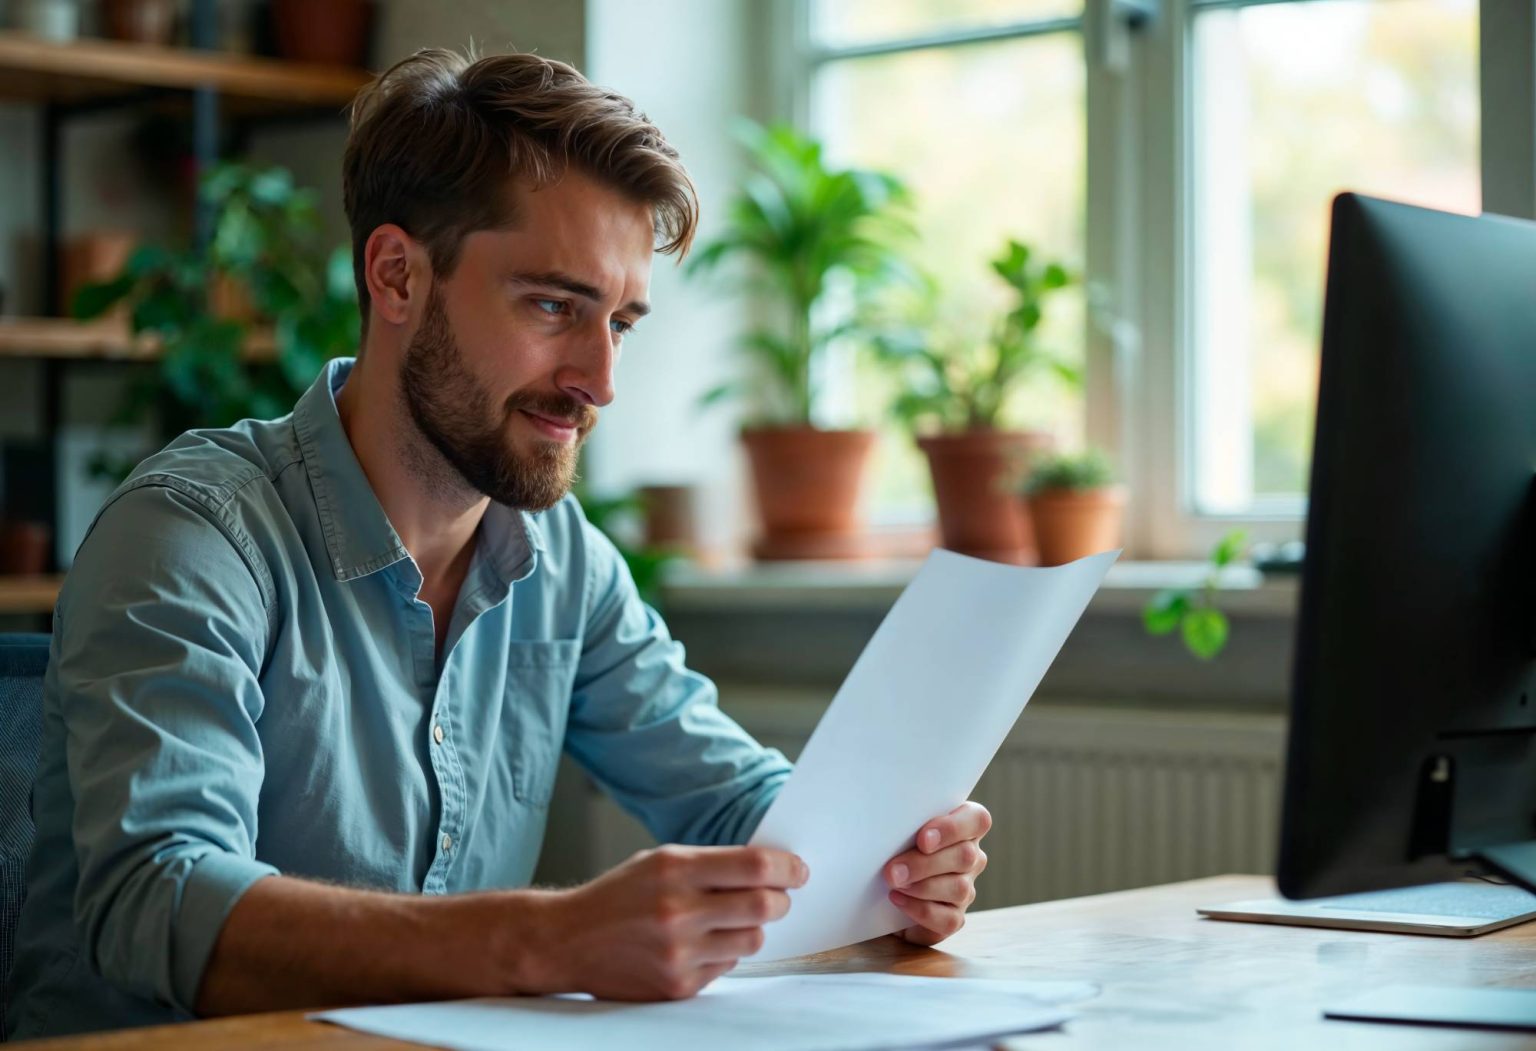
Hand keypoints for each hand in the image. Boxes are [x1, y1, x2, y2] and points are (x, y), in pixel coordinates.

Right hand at [536, 844, 807, 1000]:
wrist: (567, 941)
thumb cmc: (619, 896)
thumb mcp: (658, 861)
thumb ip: (710, 863)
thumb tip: (769, 867)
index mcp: (675, 868)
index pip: (754, 866)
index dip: (786, 867)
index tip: (798, 870)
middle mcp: (677, 910)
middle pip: (764, 906)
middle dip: (781, 900)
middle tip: (780, 897)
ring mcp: (678, 952)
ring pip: (752, 940)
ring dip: (752, 928)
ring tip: (731, 920)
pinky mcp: (678, 985)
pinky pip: (728, 966)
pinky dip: (724, 952)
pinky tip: (700, 943)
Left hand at [883, 801, 991, 945]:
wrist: (876, 894)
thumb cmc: (888, 848)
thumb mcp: (895, 830)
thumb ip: (902, 822)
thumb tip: (884, 821)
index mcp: (962, 826)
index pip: (977, 819)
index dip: (953, 828)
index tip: (923, 839)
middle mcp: (970, 857)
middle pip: (965, 856)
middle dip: (925, 863)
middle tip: (893, 870)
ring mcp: (966, 889)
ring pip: (959, 888)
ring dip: (922, 887)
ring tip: (893, 883)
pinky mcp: (955, 917)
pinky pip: (949, 919)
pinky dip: (921, 910)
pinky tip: (898, 899)